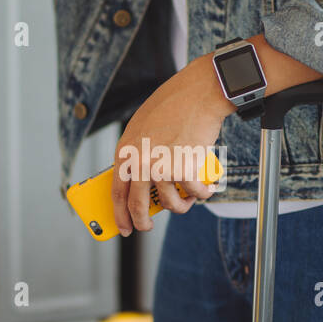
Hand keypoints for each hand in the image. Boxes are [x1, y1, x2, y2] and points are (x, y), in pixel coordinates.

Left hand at [111, 54, 232, 235]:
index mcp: (125, 151)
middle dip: (142, 222)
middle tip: (146, 227)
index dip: (119, 213)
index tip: (124, 226)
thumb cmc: (173, 107)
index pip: (117, 191)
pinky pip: (195, 193)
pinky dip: (202, 194)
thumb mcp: (142, 128)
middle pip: (138, 205)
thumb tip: (140, 184)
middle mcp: (140, 161)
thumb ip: (137, 154)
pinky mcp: (185, 168)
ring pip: (171, 202)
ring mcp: (162, 166)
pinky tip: (205, 189)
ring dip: (181, 206)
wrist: (198, 94)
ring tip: (188, 199)